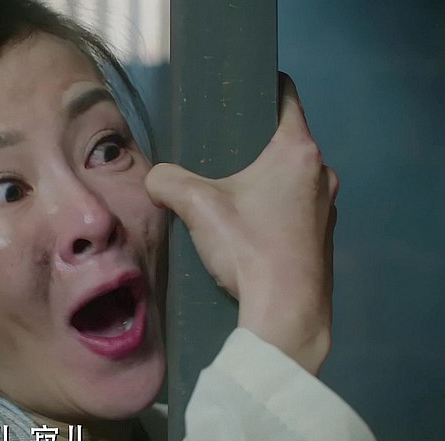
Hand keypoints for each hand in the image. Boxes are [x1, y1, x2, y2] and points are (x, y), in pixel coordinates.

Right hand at [145, 74, 337, 374]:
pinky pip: (295, 206)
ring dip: (263, 179)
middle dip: (252, 141)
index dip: (262, 86)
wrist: (286, 314)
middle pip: (284, 139)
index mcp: (296, 151)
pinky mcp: (322, 236)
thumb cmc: (248, 248)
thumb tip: (154, 178)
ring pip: (290, 176)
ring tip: (228, 193)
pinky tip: (246, 228)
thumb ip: (167, 180)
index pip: (286, 96)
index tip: (237, 92)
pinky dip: (273, 208)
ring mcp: (326, 207)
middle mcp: (321, 172)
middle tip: (217, 151)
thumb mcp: (196, 206)